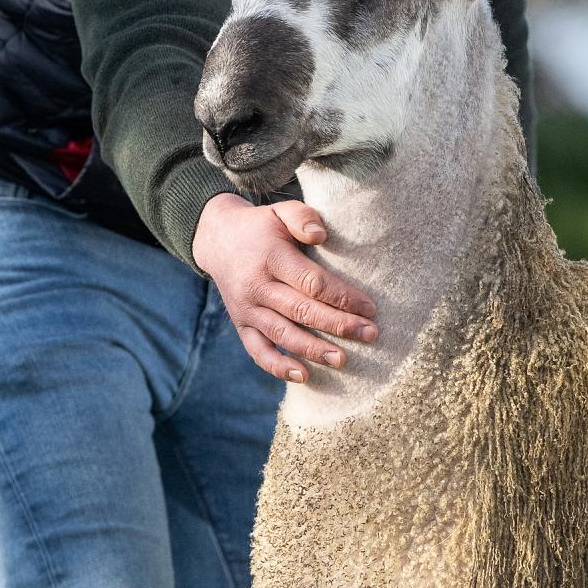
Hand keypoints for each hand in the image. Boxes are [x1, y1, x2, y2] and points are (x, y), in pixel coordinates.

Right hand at [191, 192, 377, 382]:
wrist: (217, 240)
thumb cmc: (261, 228)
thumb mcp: (280, 211)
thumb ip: (302, 217)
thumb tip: (321, 235)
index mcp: (271, 258)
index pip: (312, 283)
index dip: (342, 297)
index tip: (370, 308)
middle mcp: (257, 286)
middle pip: (303, 311)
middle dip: (339, 326)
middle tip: (371, 335)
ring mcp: (248, 309)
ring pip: (283, 334)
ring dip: (314, 350)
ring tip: (342, 360)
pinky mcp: (242, 325)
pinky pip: (258, 351)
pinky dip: (278, 366)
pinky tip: (303, 376)